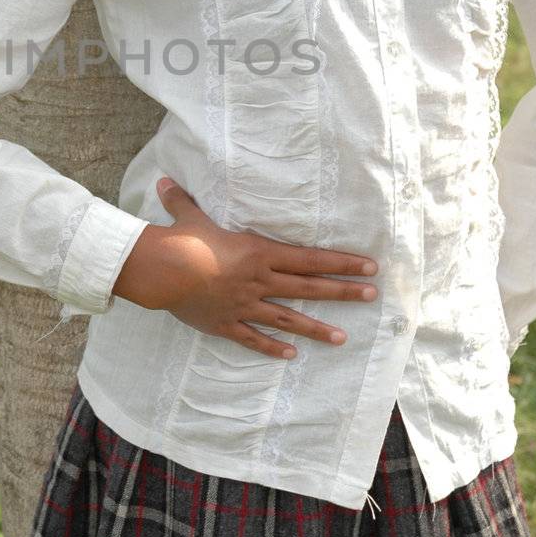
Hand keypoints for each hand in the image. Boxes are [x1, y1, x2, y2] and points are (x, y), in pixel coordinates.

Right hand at [144, 177, 377, 358]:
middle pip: (309, 287)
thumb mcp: (188, 215)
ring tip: (342, 338)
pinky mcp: (227, 324)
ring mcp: (245, 305)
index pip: (311, 258)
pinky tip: (291, 355)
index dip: (342, 262)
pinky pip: (254, 338)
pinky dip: (272, 347)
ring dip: (316, 328)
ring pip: (288, 318)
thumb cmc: (181, 240)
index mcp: (259, 252)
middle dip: (343, 291)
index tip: (369, 267)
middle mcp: (259, 280)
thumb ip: (183, 200)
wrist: (165, 272)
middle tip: (371, 296)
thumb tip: (165, 180)